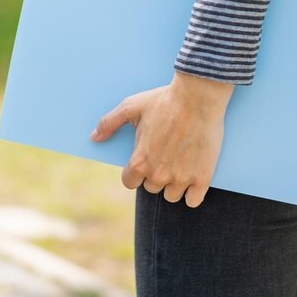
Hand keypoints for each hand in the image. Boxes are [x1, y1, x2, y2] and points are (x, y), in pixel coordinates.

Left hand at [90, 70, 234, 207]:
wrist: (199, 96)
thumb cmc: (163, 100)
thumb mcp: (131, 106)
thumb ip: (109, 123)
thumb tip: (94, 137)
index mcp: (139, 161)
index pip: (129, 182)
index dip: (135, 171)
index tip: (145, 160)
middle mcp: (158, 175)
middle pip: (152, 188)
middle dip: (156, 175)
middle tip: (166, 156)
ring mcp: (181, 178)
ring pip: (172, 196)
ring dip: (174, 184)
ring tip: (181, 165)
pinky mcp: (202, 177)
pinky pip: (193, 201)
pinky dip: (193, 193)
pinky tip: (194, 179)